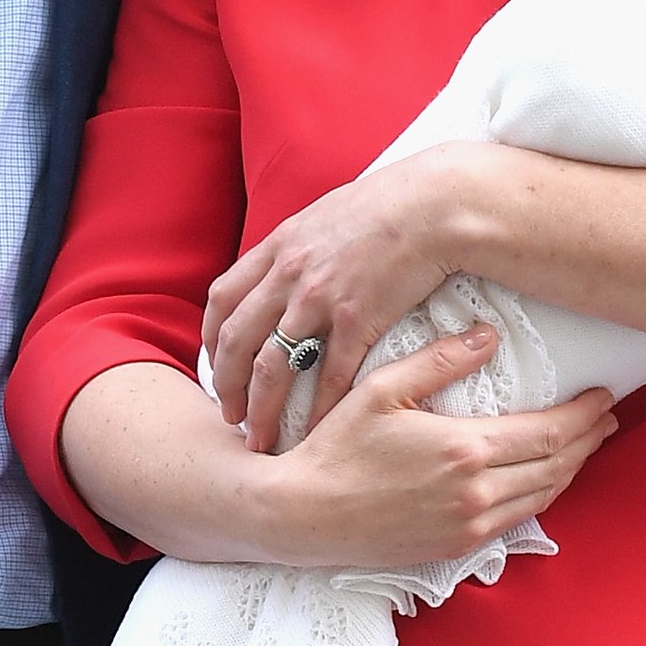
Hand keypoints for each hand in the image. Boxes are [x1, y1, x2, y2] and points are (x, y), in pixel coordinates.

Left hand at [205, 148, 475, 449]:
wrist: (435, 205)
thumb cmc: (388, 206)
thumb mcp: (325, 215)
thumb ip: (298, 244)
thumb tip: (288, 263)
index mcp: (278, 247)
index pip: (222, 299)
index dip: (211, 338)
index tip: (216, 365)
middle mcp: (288, 275)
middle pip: (236, 340)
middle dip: (227, 386)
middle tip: (230, 417)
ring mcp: (320, 299)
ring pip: (273, 366)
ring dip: (262, 409)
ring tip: (261, 440)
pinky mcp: (358, 319)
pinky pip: (330, 376)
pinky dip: (318, 410)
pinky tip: (315, 433)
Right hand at [254, 328, 616, 570]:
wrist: (303, 515)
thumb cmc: (336, 447)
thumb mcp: (381, 389)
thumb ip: (439, 361)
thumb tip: (487, 336)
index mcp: (465, 449)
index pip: (551, 432)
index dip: (585, 414)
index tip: (603, 395)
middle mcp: (477, 492)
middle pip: (558, 465)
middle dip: (590, 440)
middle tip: (606, 418)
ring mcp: (469, 524)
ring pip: (543, 496)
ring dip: (571, 469)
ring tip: (584, 446)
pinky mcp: (457, 547)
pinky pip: (516, 519)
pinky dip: (541, 495)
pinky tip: (542, 480)